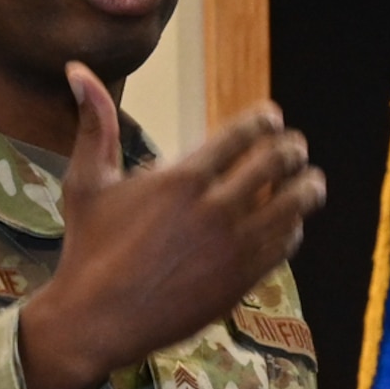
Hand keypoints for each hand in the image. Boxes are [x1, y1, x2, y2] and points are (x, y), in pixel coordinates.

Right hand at [18, 63, 325, 388]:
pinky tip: (291, 223)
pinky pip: (284, 246)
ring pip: (293, 206)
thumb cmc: (87, 249)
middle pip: (277, 163)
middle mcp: (214, 210)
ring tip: (312, 183)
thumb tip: (77, 67)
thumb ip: (95, 123)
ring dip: (309, 188)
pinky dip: (293, 229)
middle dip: (292, 149)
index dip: (266, 120)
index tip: (272, 118)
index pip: (245, 133)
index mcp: (183, 178)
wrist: (97, 321)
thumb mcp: (87, 182)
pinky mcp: (241, 281)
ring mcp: (233, 248)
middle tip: (296, 148)